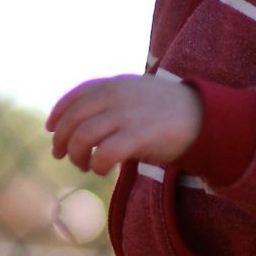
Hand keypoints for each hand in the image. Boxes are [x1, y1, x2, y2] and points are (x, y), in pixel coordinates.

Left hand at [45, 74, 202, 175]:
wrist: (205, 118)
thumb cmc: (171, 111)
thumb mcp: (139, 93)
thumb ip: (115, 100)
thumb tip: (87, 121)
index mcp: (116, 84)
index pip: (77, 95)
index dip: (58, 112)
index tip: (50, 127)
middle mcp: (117, 96)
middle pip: (73, 118)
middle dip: (61, 139)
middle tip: (61, 155)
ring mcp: (127, 115)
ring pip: (82, 137)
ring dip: (77, 156)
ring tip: (85, 165)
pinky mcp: (138, 136)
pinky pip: (104, 154)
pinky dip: (97, 165)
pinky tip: (102, 171)